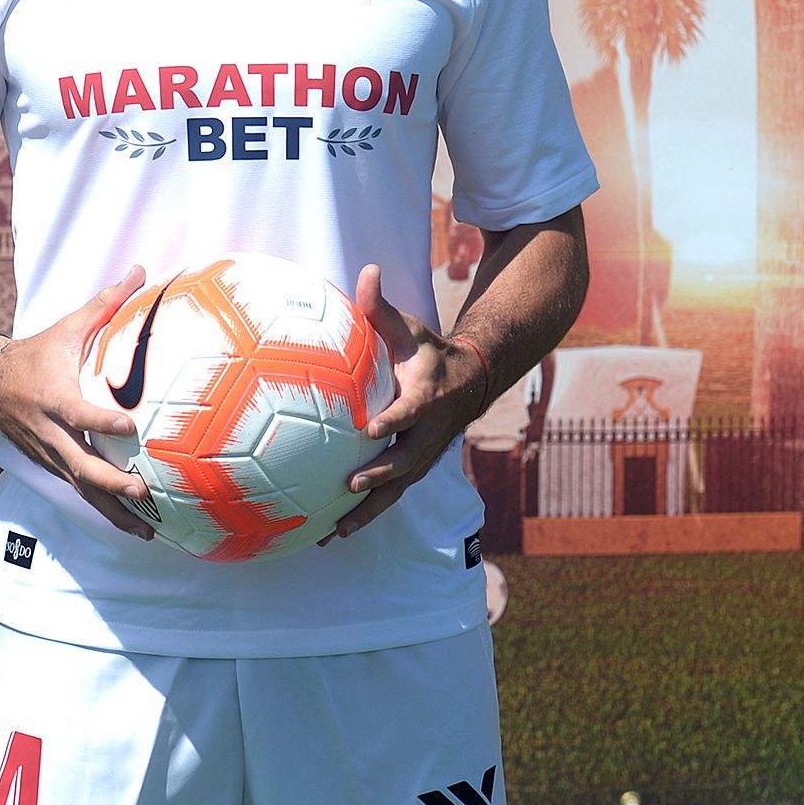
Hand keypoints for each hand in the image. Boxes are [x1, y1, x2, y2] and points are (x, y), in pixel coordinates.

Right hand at [0, 266, 156, 539]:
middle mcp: (49, 432)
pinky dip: (105, 511)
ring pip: (81, 489)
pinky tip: (135, 526)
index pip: (78, 412)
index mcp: (54, 396)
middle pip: (80, 465)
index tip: (129, 425)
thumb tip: (140, 269)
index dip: (101, 419)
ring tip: (148, 531)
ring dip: (113, 512)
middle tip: (143, 491)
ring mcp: (48, 454)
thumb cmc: (37, 351)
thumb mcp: (67, 326)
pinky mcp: (51, 466)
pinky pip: (79, 492)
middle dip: (111, 483)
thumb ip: (106, 302)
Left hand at [327, 264, 491, 543]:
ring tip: (337, 532)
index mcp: (426, 396)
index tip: (371, 428)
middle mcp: (427, 433)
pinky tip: (334, 534)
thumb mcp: (410, 329)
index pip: (410, 410)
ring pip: (397, 489)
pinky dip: (366, 517)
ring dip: (369, 511)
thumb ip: (381, 307)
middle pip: (405, 460)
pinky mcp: (414, 470)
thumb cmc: (429, 352)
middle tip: (350, 486)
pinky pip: (390, 497)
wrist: (469, 382)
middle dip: (380, 475)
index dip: (394, 419)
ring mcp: (422, 456)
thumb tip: (367, 270)